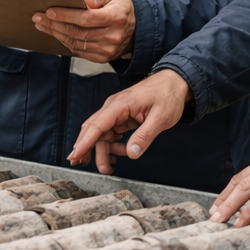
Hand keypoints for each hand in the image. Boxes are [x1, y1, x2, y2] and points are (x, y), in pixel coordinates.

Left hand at [33, 0, 134, 62]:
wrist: (135, 29)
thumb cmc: (120, 8)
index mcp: (115, 17)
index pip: (86, 18)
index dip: (66, 15)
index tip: (49, 11)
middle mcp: (112, 36)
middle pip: (77, 32)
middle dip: (54, 24)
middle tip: (38, 17)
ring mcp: (107, 50)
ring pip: (75, 43)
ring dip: (55, 34)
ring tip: (42, 24)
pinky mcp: (102, 58)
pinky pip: (78, 51)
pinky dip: (64, 42)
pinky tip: (55, 33)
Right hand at [67, 69, 189, 173]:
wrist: (174, 82)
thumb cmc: (168, 96)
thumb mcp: (160, 118)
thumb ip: (144, 137)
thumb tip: (131, 154)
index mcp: (119, 105)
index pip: (96, 126)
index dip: (84, 143)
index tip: (74, 156)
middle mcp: (113, 108)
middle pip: (93, 130)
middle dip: (87, 148)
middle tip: (82, 165)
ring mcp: (117, 112)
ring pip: (102, 134)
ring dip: (102, 150)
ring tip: (108, 167)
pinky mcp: (122, 116)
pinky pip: (111, 133)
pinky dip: (112, 145)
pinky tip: (118, 154)